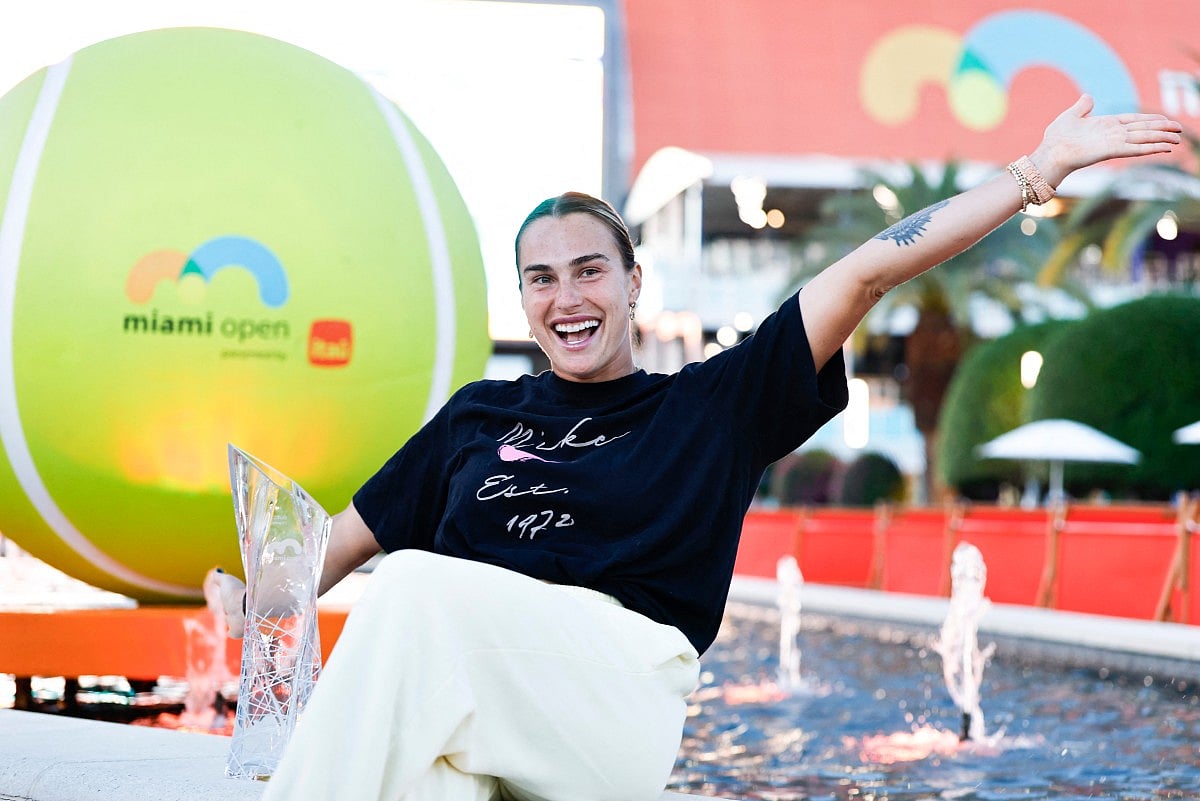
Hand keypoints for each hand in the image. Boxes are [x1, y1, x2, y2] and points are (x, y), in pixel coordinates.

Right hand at [208, 567, 246, 638]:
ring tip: (228, 616)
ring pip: (232, 620)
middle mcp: (240, 607)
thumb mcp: (226, 581)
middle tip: (225, 606)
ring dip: (230, 618)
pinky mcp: (238, 631)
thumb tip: (217, 570)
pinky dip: (232, 631)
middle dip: (228, 607)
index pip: (230, 597)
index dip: (227, 596)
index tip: (225, 595)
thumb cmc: (235, 593)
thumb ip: (220, 577)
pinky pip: (234, 632)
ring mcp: (240, 620)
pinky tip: (230, 631)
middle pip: (231, 608)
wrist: (245, 608)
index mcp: (237, 596)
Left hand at [1030, 94, 1182, 186]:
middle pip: (1143, 129)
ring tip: (1178, 138)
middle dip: (1162, 129)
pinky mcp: (1112, 151)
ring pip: (1144, 139)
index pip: (1134, 121)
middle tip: (1180, 130)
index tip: (1165, 120)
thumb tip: (1088, 96)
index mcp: (1106, 124)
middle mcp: (1113, 134)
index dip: (1150, 120)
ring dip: (1162, 138)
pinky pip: (1136, 149)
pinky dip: (1151, 148)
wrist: (1050, 153)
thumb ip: (1082, 107)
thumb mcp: (1071, 116)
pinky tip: (1165, 147)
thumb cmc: (1056, 138)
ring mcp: (1114, 142)